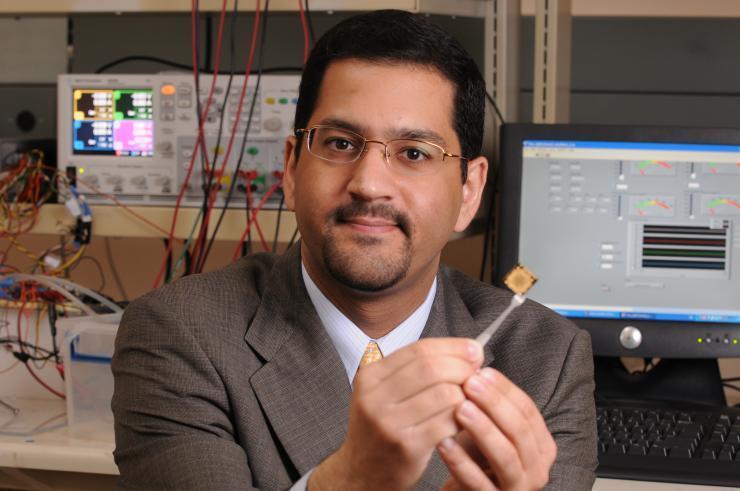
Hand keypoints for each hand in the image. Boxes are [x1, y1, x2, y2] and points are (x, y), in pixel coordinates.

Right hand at [309, 338, 483, 490]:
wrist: (363, 471)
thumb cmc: (382, 428)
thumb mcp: (384, 392)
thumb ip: (416, 370)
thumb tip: (467, 351)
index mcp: (370, 376)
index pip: (419, 350)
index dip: (453, 347)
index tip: (474, 350)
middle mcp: (375, 397)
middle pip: (432, 368)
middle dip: (463, 368)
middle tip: (477, 374)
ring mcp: (389, 423)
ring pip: (444, 394)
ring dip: (465, 395)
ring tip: (469, 400)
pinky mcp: (407, 446)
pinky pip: (447, 422)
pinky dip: (462, 418)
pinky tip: (462, 421)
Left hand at [437, 367, 556, 490]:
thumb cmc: (477, 460)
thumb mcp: (487, 429)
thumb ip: (487, 404)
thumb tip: (473, 366)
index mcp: (540, 446)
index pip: (528, 411)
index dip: (505, 390)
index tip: (482, 371)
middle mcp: (536, 469)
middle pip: (520, 430)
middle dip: (494, 404)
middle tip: (469, 383)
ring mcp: (517, 488)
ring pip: (505, 456)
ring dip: (483, 429)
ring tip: (460, 408)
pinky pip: (478, 482)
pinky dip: (461, 462)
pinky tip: (444, 443)